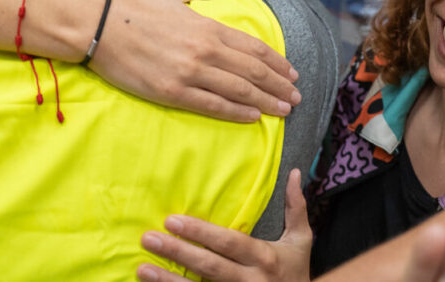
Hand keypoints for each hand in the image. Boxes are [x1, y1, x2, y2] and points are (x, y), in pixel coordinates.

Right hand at [91, 0, 300, 122]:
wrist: (98, 27)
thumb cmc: (132, 6)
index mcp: (207, 26)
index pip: (252, 47)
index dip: (276, 62)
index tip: (291, 72)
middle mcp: (205, 50)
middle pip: (253, 71)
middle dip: (279, 85)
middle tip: (296, 97)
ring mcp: (190, 73)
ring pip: (239, 91)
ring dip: (266, 101)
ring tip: (284, 110)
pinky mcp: (173, 92)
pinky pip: (212, 105)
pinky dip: (236, 112)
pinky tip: (253, 117)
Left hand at [137, 169, 311, 281]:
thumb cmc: (296, 272)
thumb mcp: (301, 241)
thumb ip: (295, 208)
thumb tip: (292, 172)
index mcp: (265, 259)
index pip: (228, 242)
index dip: (200, 232)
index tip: (172, 220)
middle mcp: (251, 281)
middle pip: (210, 266)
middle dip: (178, 252)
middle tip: (148, 238)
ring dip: (169, 281)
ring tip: (143, 268)